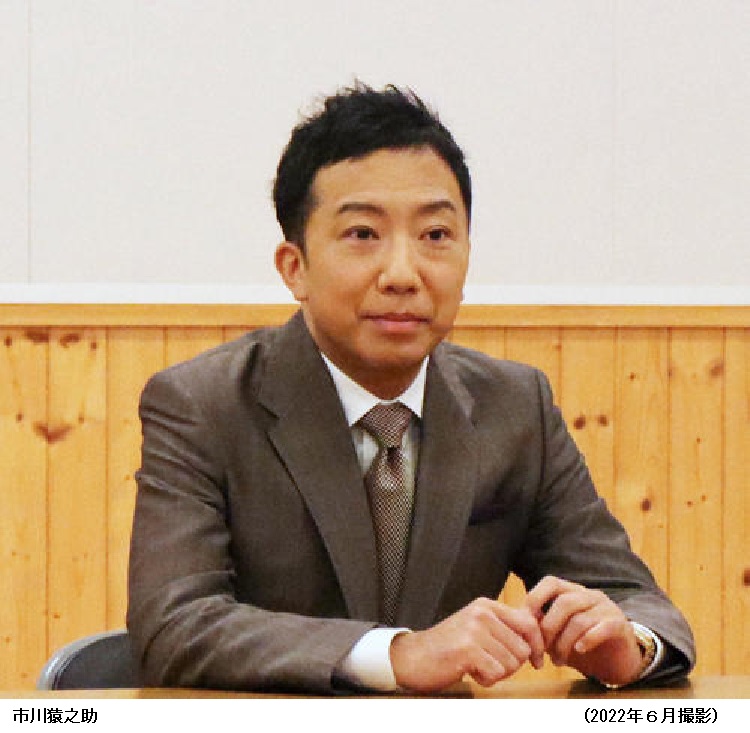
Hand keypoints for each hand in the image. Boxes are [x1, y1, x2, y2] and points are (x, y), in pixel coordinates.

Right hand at [389, 597, 544, 691]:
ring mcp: (474, 630)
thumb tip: (538, 630)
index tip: (536, 661)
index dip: (537, 645)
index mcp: (486, 605)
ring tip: (477, 666)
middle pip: (522, 649)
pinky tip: (470, 672)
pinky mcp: (467, 649)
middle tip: (489, 664)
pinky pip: (496, 673)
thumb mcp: (477, 627)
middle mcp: (482, 613)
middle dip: (511, 665)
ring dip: (497, 673)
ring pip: (511, 663)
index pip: (529, 623)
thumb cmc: (449, 646)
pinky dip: (486, 679)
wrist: (414, 657)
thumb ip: (504, 626)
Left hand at [525, 575, 643, 685]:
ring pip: (579, 619)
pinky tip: (579, 651)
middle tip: (541, 651)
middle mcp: (590, 595)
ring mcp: (607, 608)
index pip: (550, 583)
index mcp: (572, 591)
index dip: (534, 599)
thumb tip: (518, 624)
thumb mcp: (557, 633)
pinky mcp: (620, 625)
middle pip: (563, 602)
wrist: (617, 661)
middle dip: (548, 628)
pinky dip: (587, 640)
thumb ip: (541, 624)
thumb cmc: (581, 644)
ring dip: (564, 643)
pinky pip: (602, 628)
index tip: (525, 623)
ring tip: (557, 661)